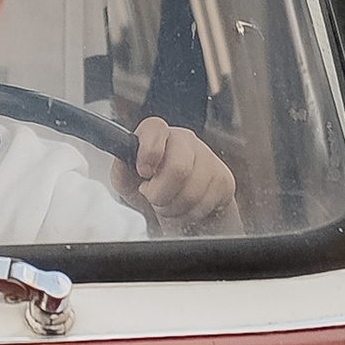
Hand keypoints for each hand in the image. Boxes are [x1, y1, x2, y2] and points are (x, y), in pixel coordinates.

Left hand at [129, 116, 237, 232]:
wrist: (179, 206)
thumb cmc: (151, 188)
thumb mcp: (127, 181)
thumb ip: (121, 171)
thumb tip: (122, 163)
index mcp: (157, 134)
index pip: (155, 128)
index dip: (149, 152)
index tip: (143, 172)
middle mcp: (184, 140)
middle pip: (178, 168)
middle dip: (160, 194)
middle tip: (154, 198)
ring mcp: (207, 157)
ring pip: (192, 193)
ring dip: (173, 209)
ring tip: (168, 204)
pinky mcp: (223, 179)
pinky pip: (205, 204)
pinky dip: (189, 215)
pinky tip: (185, 207)